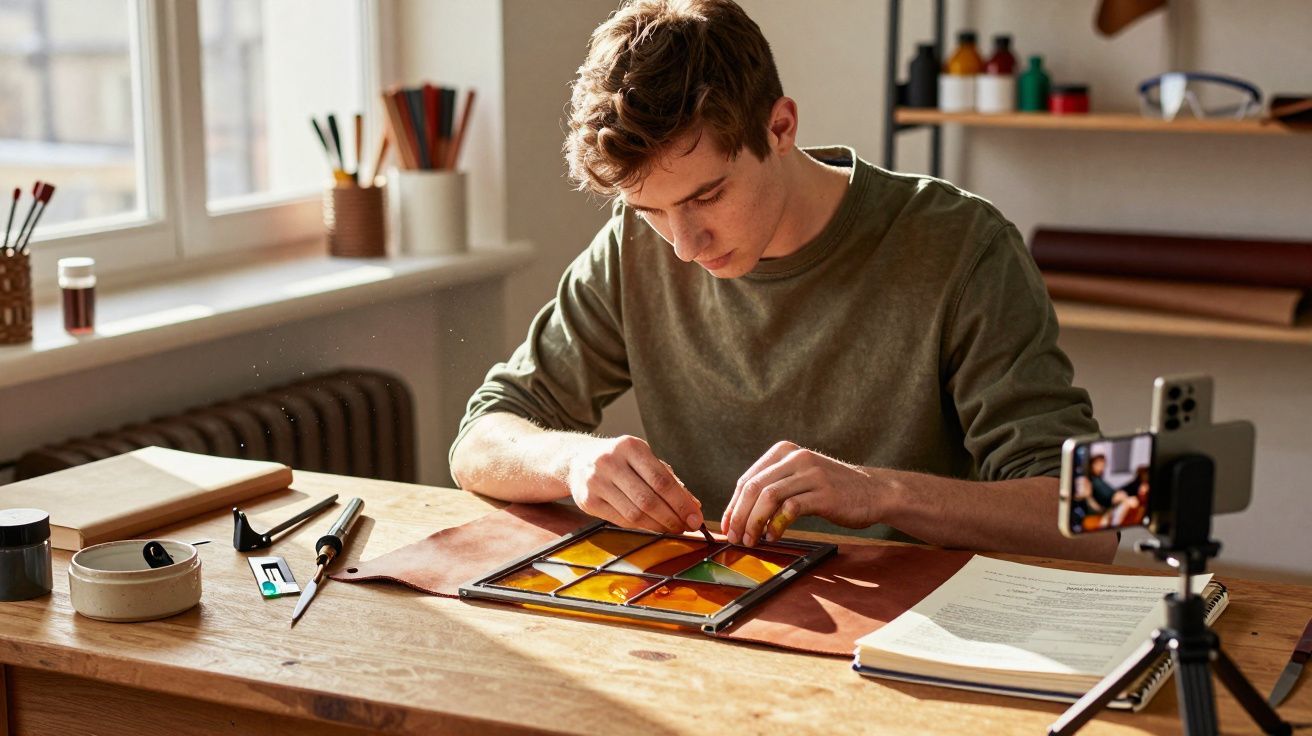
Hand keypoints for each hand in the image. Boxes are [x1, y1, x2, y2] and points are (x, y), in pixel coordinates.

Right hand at [567, 435, 702, 532]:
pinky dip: (641, 526)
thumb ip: (669, 479)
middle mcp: (610, 461)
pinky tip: (652, 526)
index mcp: (630, 446)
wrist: (579, 460)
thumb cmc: (621, 460)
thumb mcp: (643, 459)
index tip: (695, 517)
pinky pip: (621, 520)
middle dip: (672, 517)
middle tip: (687, 527)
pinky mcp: (587, 501)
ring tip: (672, 528)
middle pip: (649, 499)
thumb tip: (694, 505)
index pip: (661, 480)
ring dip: (658, 525)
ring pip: (634, 513)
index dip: (681, 502)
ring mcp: (596, 482)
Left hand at [721, 441, 878, 545]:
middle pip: (754, 487)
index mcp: (783, 451)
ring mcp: (811, 473)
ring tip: (751, 540)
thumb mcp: (799, 478)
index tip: (727, 526)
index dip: (733, 506)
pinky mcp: (824, 493)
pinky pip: (791, 508)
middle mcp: (796, 457)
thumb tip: (740, 514)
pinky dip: (776, 524)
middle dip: (739, 516)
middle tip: (735, 537)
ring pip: (768, 496)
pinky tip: (773, 536)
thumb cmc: (832, 489)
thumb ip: (774, 488)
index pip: (747, 479)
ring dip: (754, 522)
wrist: (873, 492)